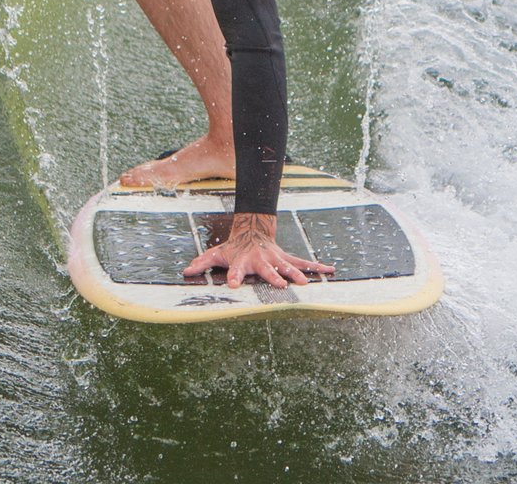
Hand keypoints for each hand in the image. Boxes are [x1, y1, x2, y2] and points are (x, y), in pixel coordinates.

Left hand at [183, 214, 333, 288]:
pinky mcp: (287, 258)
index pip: (237, 270)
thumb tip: (185, 271)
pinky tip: (331, 270)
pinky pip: (304, 263)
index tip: (235, 285)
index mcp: (243, 261)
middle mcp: (261, 260)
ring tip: (306, 284)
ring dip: (297, 275)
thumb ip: (202, 263)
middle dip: (274, 277)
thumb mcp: (216, 253)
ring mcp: (276, 259)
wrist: (253, 231)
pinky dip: (317, 267)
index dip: (235, 277)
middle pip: (268, 269)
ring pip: (288, 266)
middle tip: (281, 286)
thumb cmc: (234, 247)